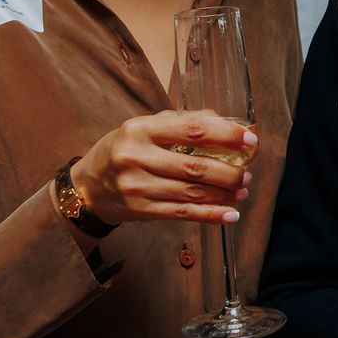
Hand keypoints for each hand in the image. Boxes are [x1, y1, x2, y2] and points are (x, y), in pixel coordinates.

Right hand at [70, 110, 255, 226]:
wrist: (87, 188)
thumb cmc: (123, 151)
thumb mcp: (144, 128)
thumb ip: (182, 123)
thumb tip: (225, 123)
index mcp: (140, 129)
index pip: (192, 130)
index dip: (226, 135)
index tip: (249, 140)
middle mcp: (137, 157)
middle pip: (195, 166)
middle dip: (229, 172)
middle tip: (247, 173)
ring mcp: (137, 186)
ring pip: (191, 192)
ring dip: (223, 194)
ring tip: (241, 190)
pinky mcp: (141, 210)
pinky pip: (183, 213)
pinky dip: (210, 215)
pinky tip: (230, 214)